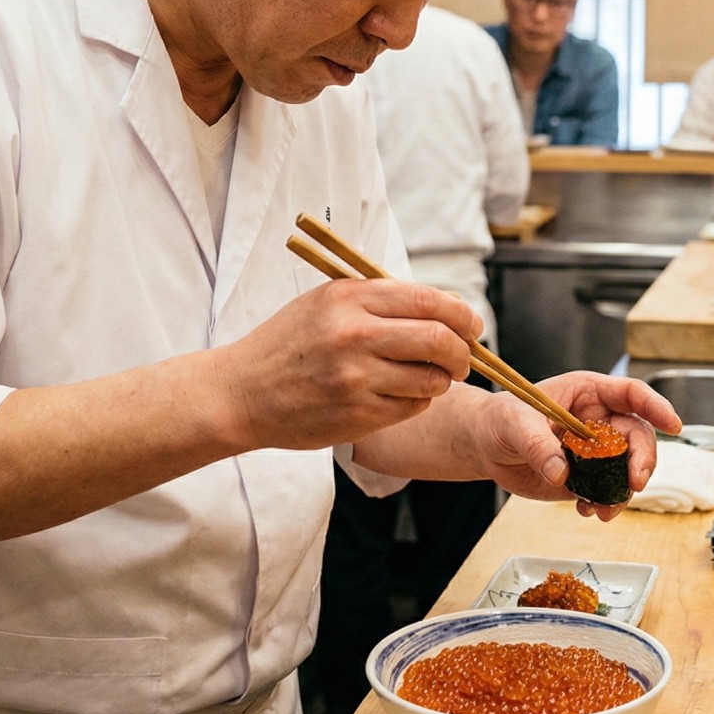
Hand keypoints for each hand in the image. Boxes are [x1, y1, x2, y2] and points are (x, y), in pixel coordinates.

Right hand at [210, 278, 481, 451]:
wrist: (241, 393)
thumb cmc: (289, 345)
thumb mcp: (326, 303)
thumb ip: (380, 300)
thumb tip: (446, 309)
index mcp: (349, 298)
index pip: (429, 300)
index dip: (462, 315)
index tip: (471, 326)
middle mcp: (354, 335)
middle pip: (440, 340)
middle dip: (463, 352)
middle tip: (462, 358)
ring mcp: (357, 378)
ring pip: (432, 379)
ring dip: (441, 381)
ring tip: (427, 377)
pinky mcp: (358, 415)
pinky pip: (413, 407)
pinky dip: (418, 401)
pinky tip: (400, 394)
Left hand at [468, 372, 681, 520]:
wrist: (485, 446)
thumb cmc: (499, 419)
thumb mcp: (514, 423)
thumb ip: (538, 444)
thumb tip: (561, 471)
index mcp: (588, 393)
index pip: (632, 394)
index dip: (656, 407)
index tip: (673, 425)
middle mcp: (599, 420)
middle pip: (638, 436)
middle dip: (643, 460)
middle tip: (635, 482)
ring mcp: (596, 451)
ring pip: (628, 468)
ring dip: (624, 490)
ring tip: (605, 509)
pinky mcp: (587, 477)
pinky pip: (608, 491)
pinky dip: (605, 504)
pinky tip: (588, 510)